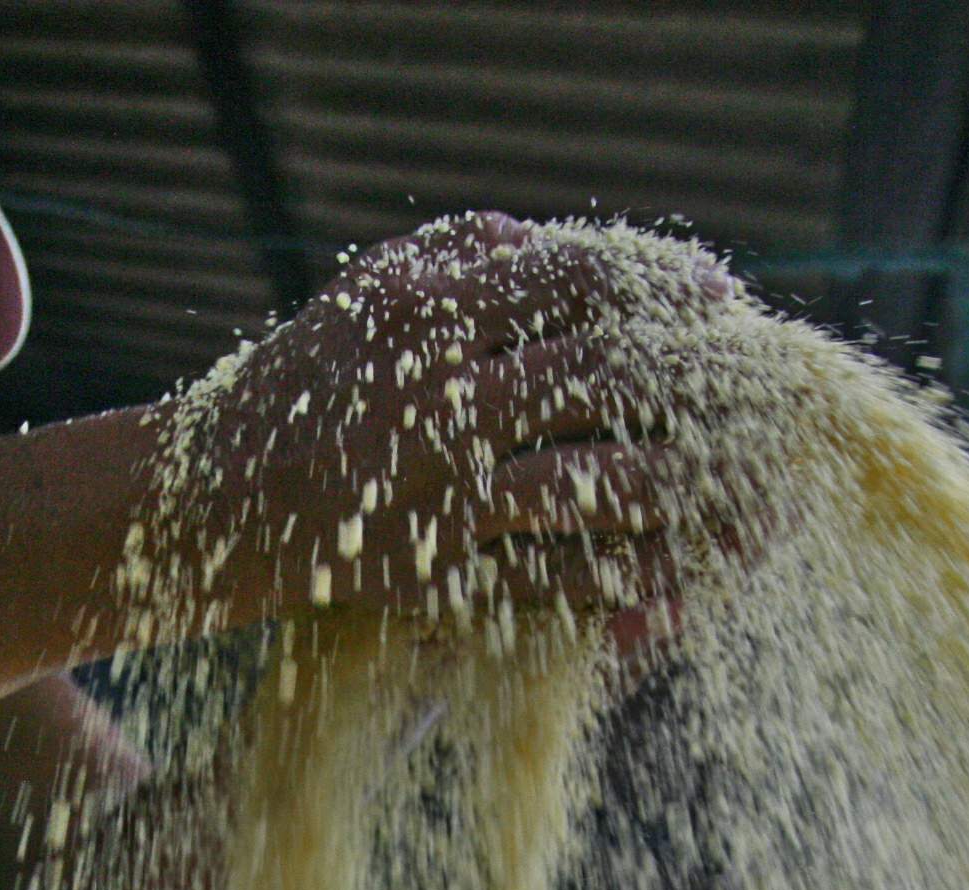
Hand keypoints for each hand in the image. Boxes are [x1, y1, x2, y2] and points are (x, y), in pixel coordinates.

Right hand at [147, 215, 747, 631]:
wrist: (217, 499)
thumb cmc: (305, 383)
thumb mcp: (365, 292)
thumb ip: (455, 252)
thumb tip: (543, 238)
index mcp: (425, 316)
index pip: (571, 282)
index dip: (657, 285)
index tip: (718, 295)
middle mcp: (437, 399)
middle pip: (598, 374)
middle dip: (688, 377)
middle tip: (750, 386)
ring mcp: (439, 490)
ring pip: (589, 480)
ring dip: (678, 480)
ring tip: (741, 479)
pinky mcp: (437, 569)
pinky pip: (551, 573)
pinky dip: (621, 572)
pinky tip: (679, 567)